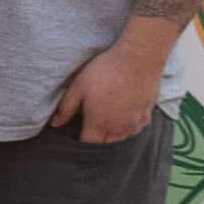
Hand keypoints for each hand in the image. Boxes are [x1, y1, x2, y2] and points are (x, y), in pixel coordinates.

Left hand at [49, 40, 166, 142]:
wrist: (138, 59)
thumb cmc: (105, 72)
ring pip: (122, 138)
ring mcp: (135, 122)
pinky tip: (123, 115)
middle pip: (105, 144)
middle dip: (96, 140)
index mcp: (99, 124)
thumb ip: (66, 109)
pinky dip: (129, 127)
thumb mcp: (78, 87)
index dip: (79, 141)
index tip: (76, 133)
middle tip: (90, 125)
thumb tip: (55, 124)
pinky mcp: (147, 114)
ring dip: (113, 136)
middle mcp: (119, 128)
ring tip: (106, 122)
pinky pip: (136, 129)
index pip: (88, 144)